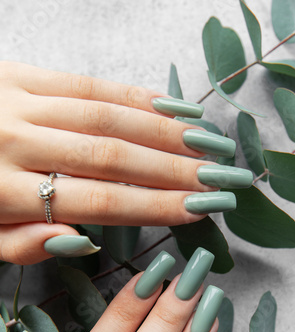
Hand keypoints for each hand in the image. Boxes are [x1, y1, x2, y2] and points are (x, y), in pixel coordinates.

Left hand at [0, 61, 251, 264]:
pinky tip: (170, 105)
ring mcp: (16, 99)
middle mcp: (14, 140)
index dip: (154, 206)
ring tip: (208, 144)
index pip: (98, 202)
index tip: (198, 210)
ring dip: (165, 129)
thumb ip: (22, 244)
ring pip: (106, 114)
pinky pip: (85, 82)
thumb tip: (83, 240)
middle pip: (112, 156)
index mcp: (1, 190)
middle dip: (175, 168)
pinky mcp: (16, 72)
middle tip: (220, 178)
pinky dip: (133, 94)